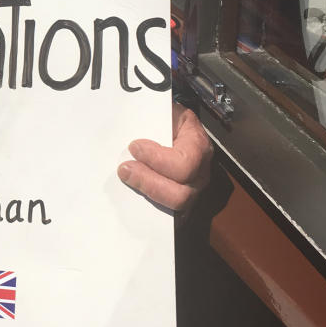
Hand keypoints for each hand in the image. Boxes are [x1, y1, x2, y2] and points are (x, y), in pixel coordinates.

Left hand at [118, 102, 213, 216]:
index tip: (134, 147)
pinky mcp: (181, 202)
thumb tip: (134, 134)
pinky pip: (170, 217)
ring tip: (127, 180)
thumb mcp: (163, 109)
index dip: (157, 160)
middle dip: (149, 183)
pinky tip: (132, 199)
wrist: (169, 121)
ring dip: (147, 195)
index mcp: (198, 145)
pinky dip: (151, 211)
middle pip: (181, 195)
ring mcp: (193, 190)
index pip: (185, 164)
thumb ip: (153, 118)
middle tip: (124, 170)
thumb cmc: (164, 116)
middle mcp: (201, 173)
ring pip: (175, 209)